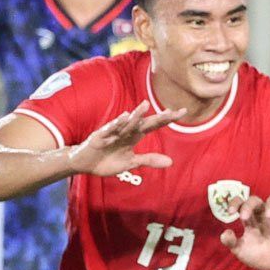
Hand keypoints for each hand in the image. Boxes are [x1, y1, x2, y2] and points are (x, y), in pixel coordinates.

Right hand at [67, 100, 183, 175]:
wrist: (85, 164)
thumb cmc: (109, 161)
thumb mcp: (131, 163)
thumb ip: (149, 160)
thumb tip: (171, 162)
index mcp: (135, 135)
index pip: (154, 125)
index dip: (167, 119)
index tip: (183, 112)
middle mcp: (126, 131)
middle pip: (145, 122)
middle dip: (158, 117)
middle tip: (172, 111)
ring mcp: (113, 133)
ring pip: (127, 123)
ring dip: (136, 115)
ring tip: (146, 105)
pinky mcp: (100, 137)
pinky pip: (110, 130)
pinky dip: (116, 124)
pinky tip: (124, 117)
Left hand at [220, 195, 269, 269]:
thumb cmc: (259, 256)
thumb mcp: (242, 251)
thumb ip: (232, 243)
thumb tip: (224, 233)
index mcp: (249, 219)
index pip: (241, 204)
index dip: (235, 203)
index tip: (230, 212)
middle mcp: (261, 215)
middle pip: (255, 200)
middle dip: (248, 205)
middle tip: (244, 217)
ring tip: (269, 216)